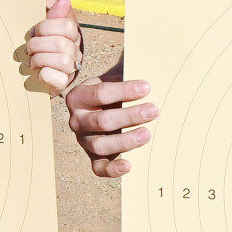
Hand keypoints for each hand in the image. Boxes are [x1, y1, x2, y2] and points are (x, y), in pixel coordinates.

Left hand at [27, 0, 82, 90]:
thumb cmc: (38, 48)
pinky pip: (59, 79)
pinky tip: (38, 73)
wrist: (33, 75)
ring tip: (31, 62)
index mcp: (72, 36)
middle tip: (28, 50)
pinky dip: (44, 75)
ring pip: (63, 61)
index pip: (67, 26)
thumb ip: (54, 14)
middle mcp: (75, 53)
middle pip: (61, 44)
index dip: (45, 28)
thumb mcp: (43, 29)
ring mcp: (70, 70)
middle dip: (38, 45)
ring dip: (40, 60)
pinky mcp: (62, 86)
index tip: (33, 33)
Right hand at [66, 61, 155, 177]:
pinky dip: (112, 169)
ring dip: (126, 141)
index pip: (100, 93)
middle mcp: (77, 120)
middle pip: (102, 121)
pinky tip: (129, 165)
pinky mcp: (93, 158)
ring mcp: (84, 140)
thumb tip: (154, 62)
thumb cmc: (117, 89)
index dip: (125, 91)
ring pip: (101, 145)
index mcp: (79, 96)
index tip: (147, 87)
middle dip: (130, 116)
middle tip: (154, 110)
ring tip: (147, 134)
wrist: (108, 105)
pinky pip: (98, 168)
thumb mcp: (117, 76)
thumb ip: (128, 70)